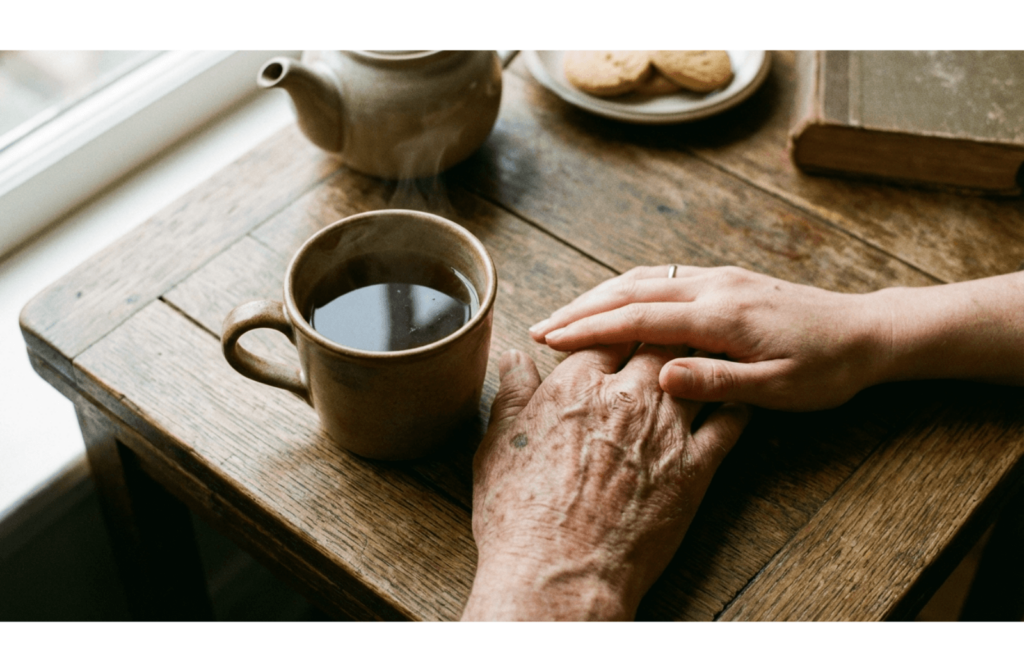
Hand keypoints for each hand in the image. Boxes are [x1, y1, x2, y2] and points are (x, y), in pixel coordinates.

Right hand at [461, 346, 748, 620]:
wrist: (560, 575)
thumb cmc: (520, 516)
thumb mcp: (498, 446)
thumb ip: (512, 394)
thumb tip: (514, 358)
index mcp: (578, 386)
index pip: (607, 331)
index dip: (615, 323)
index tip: (620, 326)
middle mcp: (627, 398)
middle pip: (658, 343)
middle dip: (663, 332)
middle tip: (671, 328)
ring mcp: (667, 432)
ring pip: (697, 373)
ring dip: (702, 358)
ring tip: (710, 349)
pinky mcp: (696, 468)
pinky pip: (730, 423)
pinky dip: (734, 404)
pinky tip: (733, 399)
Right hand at [529, 265, 888, 410]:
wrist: (867, 332)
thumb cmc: (826, 368)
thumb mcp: (777, 389)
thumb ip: (718, 381)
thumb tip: (662, 376)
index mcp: (722, 316)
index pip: (639, 318)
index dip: (589, 328)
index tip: (550, 340)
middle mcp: (714, 287)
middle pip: (631, 289)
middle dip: (581, 308)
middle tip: (540, 328)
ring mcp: (719, 278)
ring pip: (644, 277)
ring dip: (599, 294)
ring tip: (564, 316)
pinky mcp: (726, 280)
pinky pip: (663, 276)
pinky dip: (627, 287)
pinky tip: (613, 301)